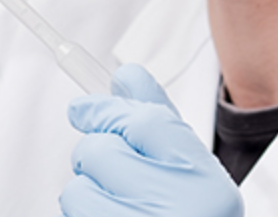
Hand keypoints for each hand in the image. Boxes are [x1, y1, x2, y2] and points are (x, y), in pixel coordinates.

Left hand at [63, 64, 242, 216]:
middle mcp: (177, 211)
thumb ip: (161, 126)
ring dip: (87, 193)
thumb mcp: (191, 177)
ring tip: (116, 208)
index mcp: (205, 185)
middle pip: (102, 151)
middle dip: (98, 157)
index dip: (108, 110)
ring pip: (78, 188)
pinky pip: (73, 215)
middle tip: (117, 175)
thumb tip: (128, 76)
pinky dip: (82, 216)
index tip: (85, 108)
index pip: (147, 123)